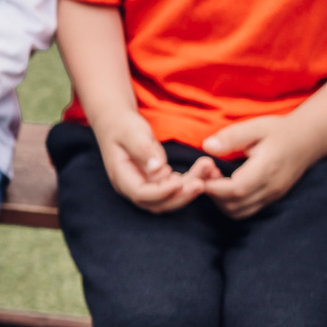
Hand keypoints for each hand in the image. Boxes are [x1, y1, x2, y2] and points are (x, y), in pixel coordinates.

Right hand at [96, 112, 213, 212]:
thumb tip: (157, 169)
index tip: (180, 182)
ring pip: (170, 197)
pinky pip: (177, 187)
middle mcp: (133, 187)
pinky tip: (207, 170)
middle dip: (180, 196)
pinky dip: (192, 181)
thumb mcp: (130, 132)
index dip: (161, 192)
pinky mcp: (158, 181)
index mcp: (121, 177)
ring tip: (209, 171)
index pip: (140, 194)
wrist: (117, 123)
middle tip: (201, 184)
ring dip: (190, 188)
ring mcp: (146, 185)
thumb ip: (142, 149)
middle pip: (157, 203)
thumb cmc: (122, 126)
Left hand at [197, 115, 317, 219]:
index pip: (236, 189)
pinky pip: (246, 210)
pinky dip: (230, 203)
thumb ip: (231, 137)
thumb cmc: (279, 131)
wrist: (308, 140)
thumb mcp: (255, 127)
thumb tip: (207, 147)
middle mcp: (271, 187)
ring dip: (220, 201)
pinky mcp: (272, 199)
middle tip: (206, 174)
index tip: (202, 173)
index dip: (214, 186)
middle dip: (214, 194)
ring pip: (238, 212)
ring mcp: (273, 196)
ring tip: (216, 180)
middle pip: (234, 205)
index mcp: (267, 168)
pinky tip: (226, 185)